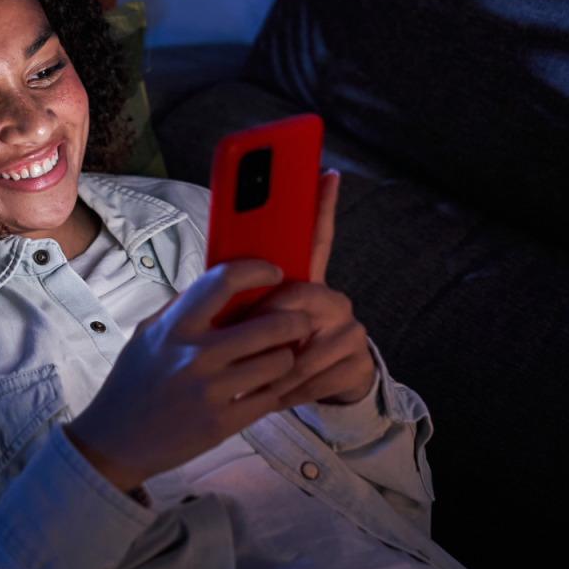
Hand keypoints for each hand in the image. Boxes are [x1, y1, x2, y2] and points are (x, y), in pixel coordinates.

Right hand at [65, 260, 313, 491]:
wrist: (114, 441)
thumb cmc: (132, 383)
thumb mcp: (147, 335)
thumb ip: (182, 310)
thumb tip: (221, 284)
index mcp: (175, 327)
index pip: (224, 281)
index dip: (257, 270)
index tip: (275, 272)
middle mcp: (195, 355)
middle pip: (270, 324)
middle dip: (295, 320)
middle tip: (300, 320)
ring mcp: (210, 391)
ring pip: (278, 363)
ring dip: (286, 357)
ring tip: (281, 356)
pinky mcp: (221, 424)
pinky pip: (269, 398)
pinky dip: (273, 390)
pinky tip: (266, 387)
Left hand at [257, 169, 375, 406]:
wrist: (315, 391)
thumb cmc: (271, 352)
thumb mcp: (252, 327)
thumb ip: (240, 300)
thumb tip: (210, 278)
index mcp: (305, 282)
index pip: (316, 237)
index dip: (322, 205)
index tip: (327, 173)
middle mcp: (333, 298)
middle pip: (299, 297)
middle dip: (266, 324)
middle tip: (238, 345)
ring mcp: (350, 329)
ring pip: (306, 344)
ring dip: (272, 367)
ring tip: (246, 381)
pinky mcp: (358, 362)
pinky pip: (317, 377)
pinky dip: (288, 391)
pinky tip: (273, 395)